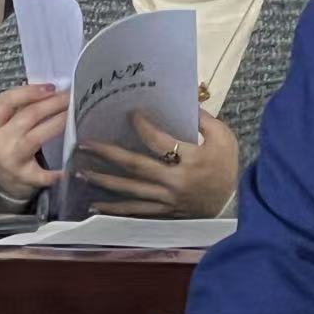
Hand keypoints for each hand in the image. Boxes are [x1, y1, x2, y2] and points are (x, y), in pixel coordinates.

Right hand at [0, 83, 69, 201]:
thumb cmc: (6, 144)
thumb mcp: (2, 125)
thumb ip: (19, 108)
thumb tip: (52, 89)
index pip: (5, 101)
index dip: (29, 92)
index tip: (52, 87)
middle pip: (27, 116)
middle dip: (52, 104)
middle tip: (72, 97)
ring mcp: (10, 160)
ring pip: (36, 138)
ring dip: (58, 123)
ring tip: (75, 114)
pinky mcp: (23, 177)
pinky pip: (42, 175)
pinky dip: (55, 173)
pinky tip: (72, 168)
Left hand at [78, 109, 238, 216]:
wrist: (233, 202)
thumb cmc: (227, 167)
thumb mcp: (225, 138)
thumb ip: (205, 120)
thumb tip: (184, 102)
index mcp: (191, 159)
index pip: (160, 140)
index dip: (143, 126)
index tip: (130, 114)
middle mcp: (175, 180)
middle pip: (136, 166)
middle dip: (108, 154)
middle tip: (84, 144)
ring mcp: (168, 199)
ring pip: (131, 190)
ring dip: (104, 181)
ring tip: (80, 172)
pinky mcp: (164, 211)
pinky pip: (136, 211)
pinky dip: (115, 210)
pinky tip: (95, 206)